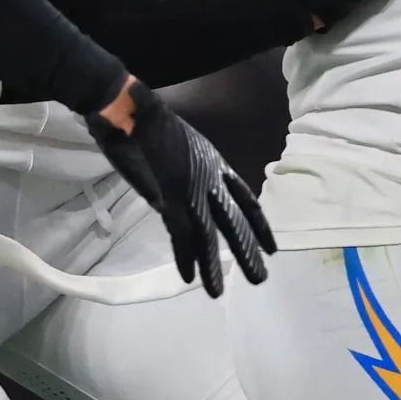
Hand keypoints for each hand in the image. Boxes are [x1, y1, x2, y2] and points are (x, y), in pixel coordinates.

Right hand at [86, 80, 273, 296]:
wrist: (129, 108)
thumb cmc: (145, 127)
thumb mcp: (169, 159)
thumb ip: (172, 187)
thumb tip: (168, 212)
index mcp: (215, 165)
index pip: (246, 199)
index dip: (258, 224)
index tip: (271, 246)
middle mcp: (211, 177)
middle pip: (235, 220)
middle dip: (247, 250)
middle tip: (260, 278)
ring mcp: (193, 185)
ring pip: (211, 232)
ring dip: (215, 264)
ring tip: (220, 291)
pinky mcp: (171, 193)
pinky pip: (182, 232)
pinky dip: (185, 256)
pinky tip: (190, 277)